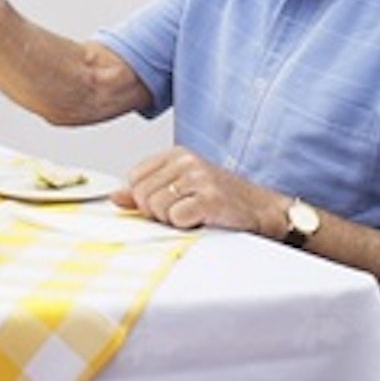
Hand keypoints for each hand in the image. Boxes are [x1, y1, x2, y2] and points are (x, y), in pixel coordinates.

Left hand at [111, 145, 287, 234]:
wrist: (263, 210)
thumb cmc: (222, 199)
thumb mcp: (181, 188)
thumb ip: (147, 190)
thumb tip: (116, 196)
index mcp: (176, 155)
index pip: (134, 178)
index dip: (145, 199)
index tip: (167, 203)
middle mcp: (186, 162)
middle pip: (141, 194)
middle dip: (157, 212)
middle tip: (182, 212)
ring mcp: (199, 178)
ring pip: (156, 207)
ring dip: (172, 220)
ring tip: (194, 215)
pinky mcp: (210, 198)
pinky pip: (176, 218)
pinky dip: (186, 225)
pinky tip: (202, 219)